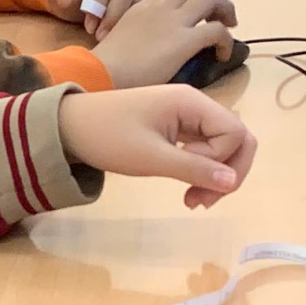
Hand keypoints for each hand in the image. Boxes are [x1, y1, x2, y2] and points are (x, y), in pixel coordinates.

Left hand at [57, 86, 256, 208]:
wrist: (68, 126)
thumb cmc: (108, 138)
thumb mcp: (151, 157)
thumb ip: (195, 168)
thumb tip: (232, 182)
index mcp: (192, 102)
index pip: (236, 133)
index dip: (224, 161)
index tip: (192, 177)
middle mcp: (195, 104)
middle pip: (236, 138)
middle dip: (227, 172)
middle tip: (200, 202)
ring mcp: (185, 115)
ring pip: (221, 146)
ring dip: (213, 174)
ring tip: (191, 200)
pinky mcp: (174, 127)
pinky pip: (202, 147)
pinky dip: (199, 168)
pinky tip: (186, 187)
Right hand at [90, 0, 238, 88]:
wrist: (102, 72)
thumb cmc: (107, 62)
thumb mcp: (121, 33)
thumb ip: (140, 29)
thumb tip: (154, 41)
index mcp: (144, 4)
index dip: (192, 1)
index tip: (196, 18)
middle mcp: (161, 6)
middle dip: (215, 0)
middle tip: (221, 18)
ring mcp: (174, 21)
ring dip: (225, 11)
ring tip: (228, 30)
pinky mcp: (184, 40)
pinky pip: (217, 31)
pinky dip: (226, 41)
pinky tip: (221, 55)